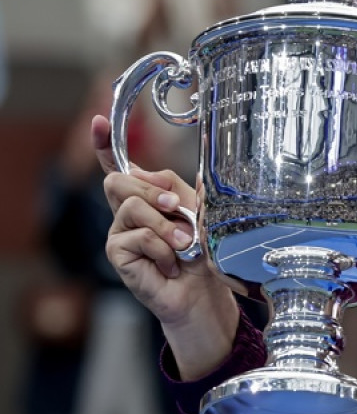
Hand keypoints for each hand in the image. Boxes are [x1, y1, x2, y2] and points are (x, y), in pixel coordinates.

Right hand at [94, 115, 238, 377]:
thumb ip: (185, 191)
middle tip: (178, 210)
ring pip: (132, 208)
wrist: (202, 292)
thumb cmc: (201, 255)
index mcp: (146, 198)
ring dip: (166, 227)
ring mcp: (119, 232)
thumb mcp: (199, 215)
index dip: (104, 145)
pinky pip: (137, 237)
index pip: (119, 167)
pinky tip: (171, 264)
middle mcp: (126, 212)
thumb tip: (169, 172)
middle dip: (153, 191)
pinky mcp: (117, 253)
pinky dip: (162, 249)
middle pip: (119, 181)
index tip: (96, 121)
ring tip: (184, 246)